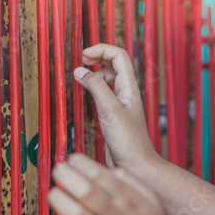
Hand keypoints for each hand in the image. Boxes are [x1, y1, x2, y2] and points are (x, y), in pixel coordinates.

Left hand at [48, 154, 195, 214]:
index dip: (84, 164)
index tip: (73, 159)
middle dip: (68, 176)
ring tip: (54, 192)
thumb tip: (113, 169)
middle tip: (59, 169)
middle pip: (89, 192)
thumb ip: (134, 183)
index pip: (104, 176)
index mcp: (132, 202)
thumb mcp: (154, 203)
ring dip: (62, 201)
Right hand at [73, 44, 160, 171]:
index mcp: (129, 87)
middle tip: (82, 60)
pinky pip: (102, 93)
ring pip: (107, 78)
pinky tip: (85, 92)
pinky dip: (93, 88)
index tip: (84, 55)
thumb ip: (95, 87)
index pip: (119, 56)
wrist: (135, 164)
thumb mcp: (109, 109)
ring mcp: (119, 103)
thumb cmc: (129, 140)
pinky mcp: (112, 114)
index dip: (102, 50)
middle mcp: (126, 92)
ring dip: (94, 72)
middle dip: (98, 57)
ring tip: (81, 75)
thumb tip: (80, 71)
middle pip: (113, 64)